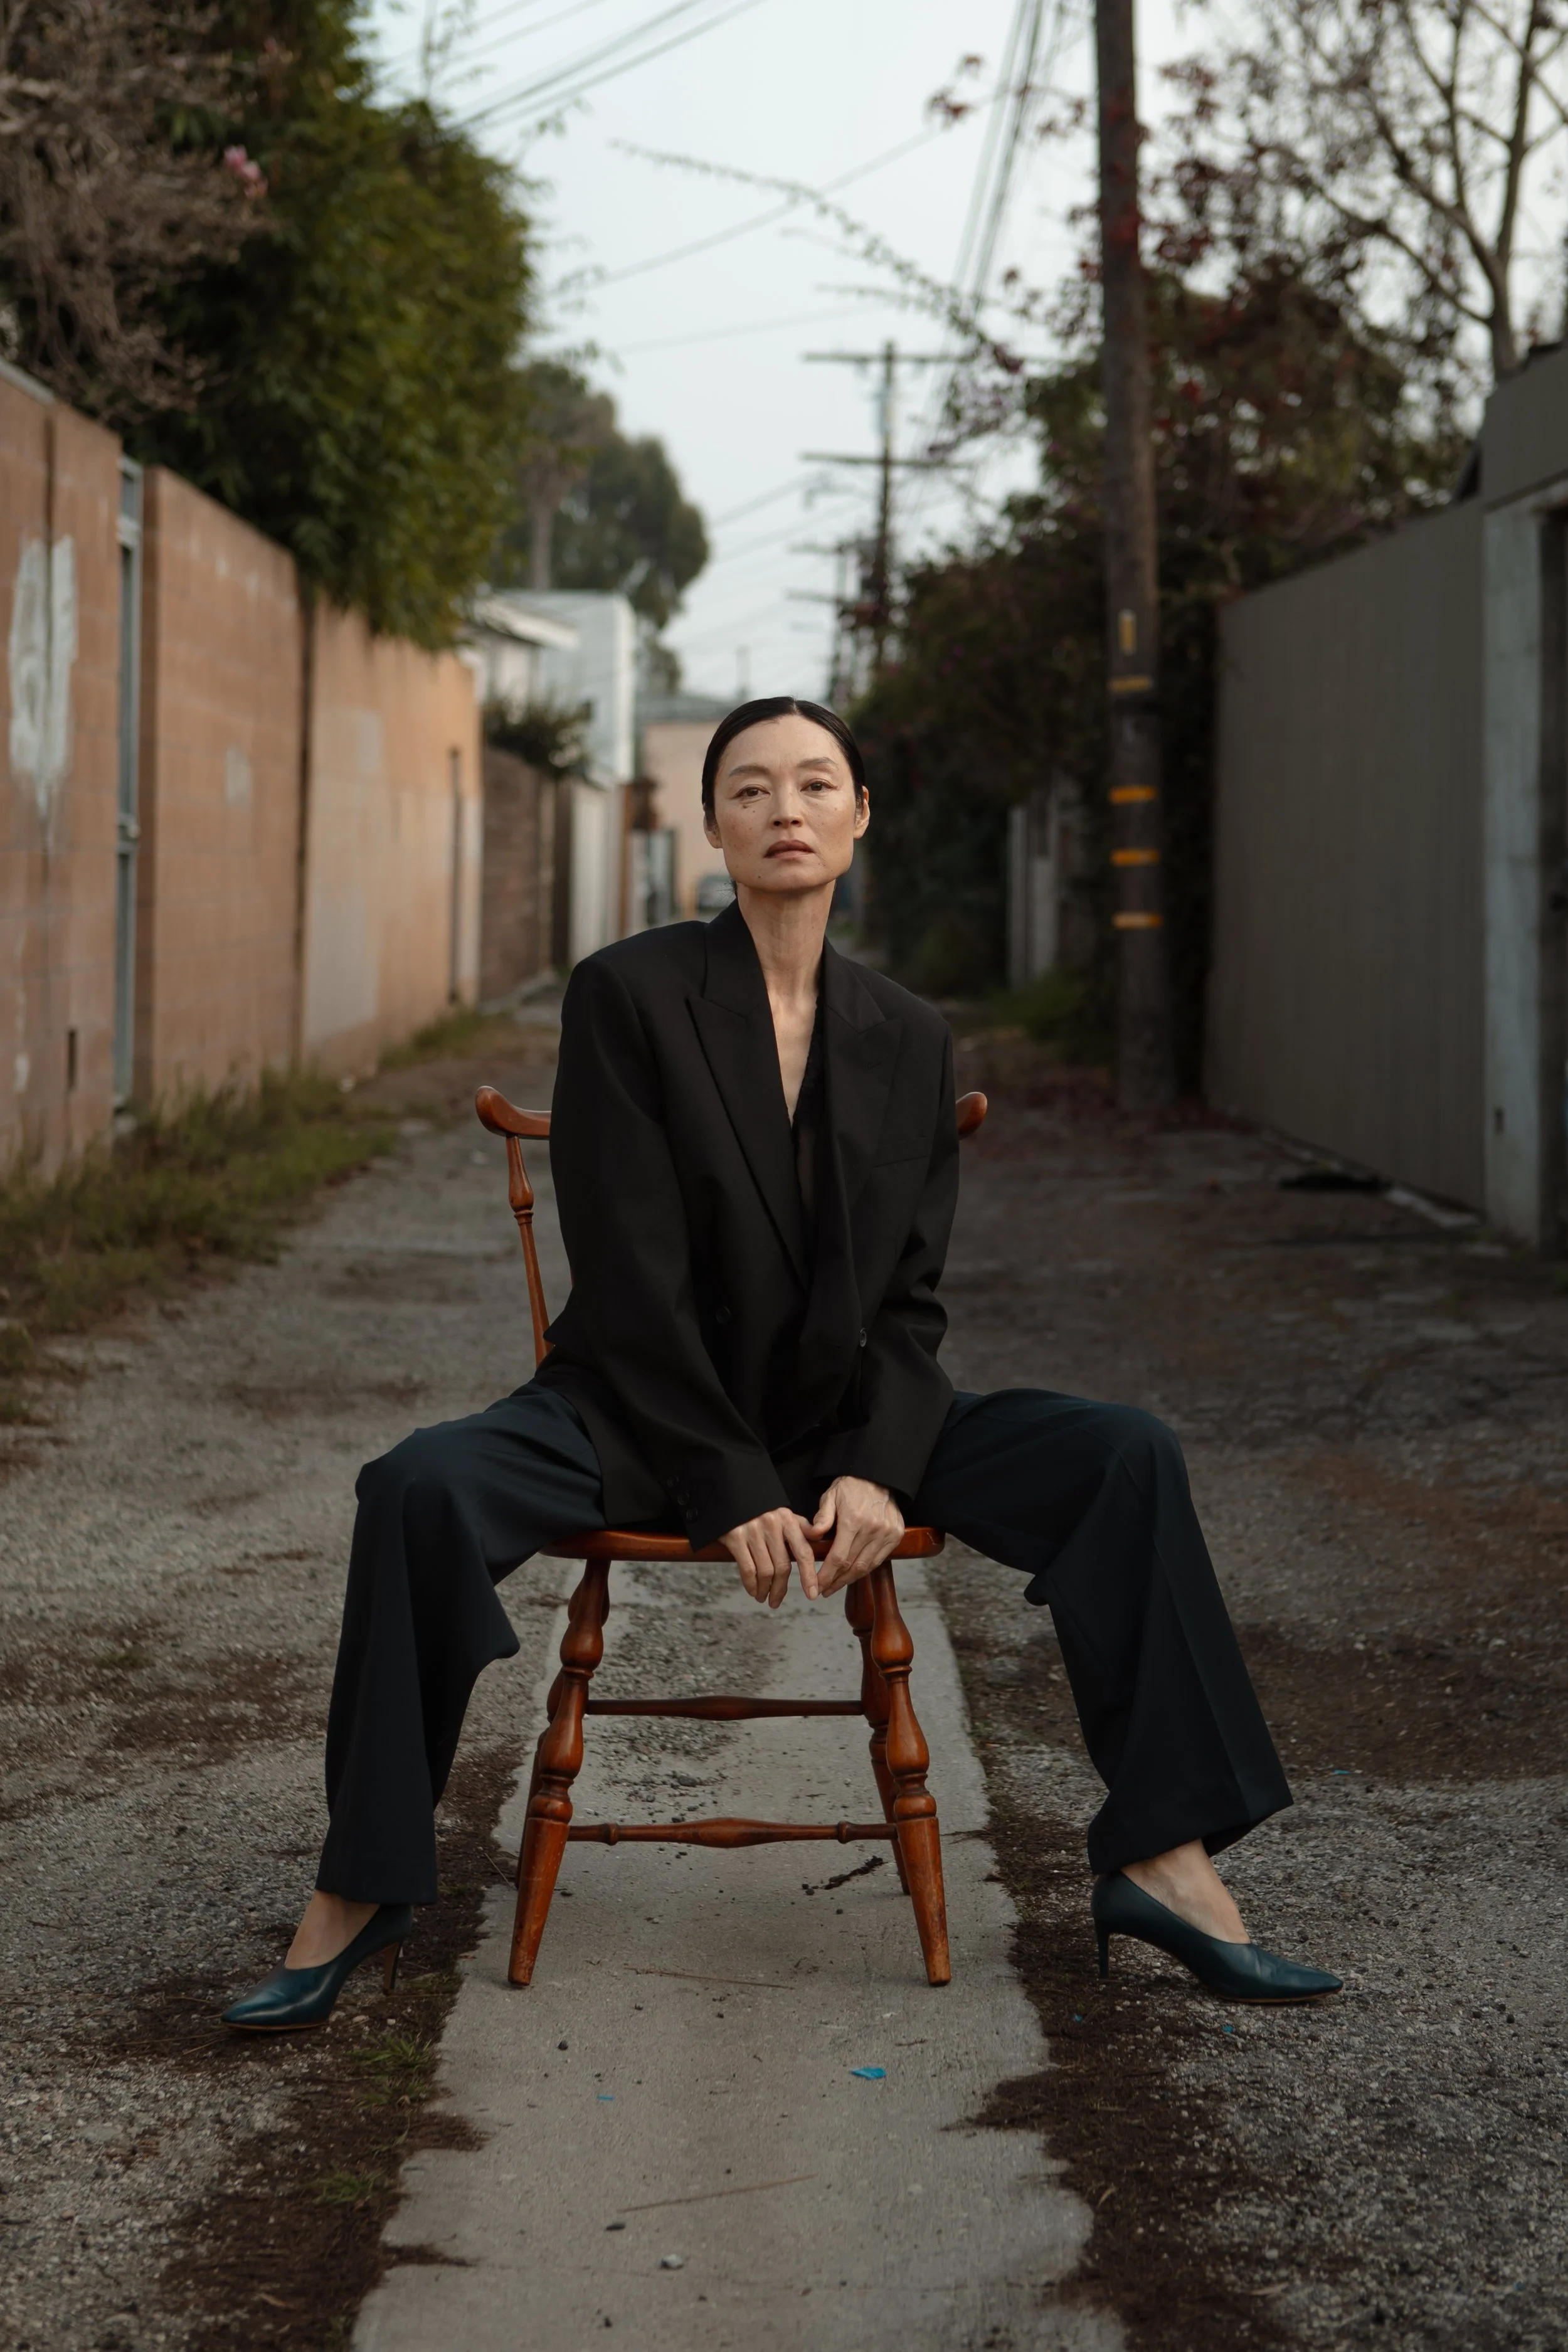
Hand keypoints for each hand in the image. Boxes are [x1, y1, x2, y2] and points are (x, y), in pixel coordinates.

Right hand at [720, 1506, 820, 1606]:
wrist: (732, 1494)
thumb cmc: (761, 1509)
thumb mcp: (783, 1513)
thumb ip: (801, 1527)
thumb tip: (819, 1539)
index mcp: (787, 1520)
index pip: (803, 1552)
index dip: (809, 1576)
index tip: (812, 1593)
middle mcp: (772, 1525)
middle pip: (782, 1567)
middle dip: (781, 1589)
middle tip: (777, 1602)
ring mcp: (753, 1531)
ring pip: (765, 1571)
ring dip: (765, 1589)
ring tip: (763, 1597)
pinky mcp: (735, 1537)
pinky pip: (747, 1568)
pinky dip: (750, 1584)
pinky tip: (753, 1590)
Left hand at [810, 1477, 903, 1596]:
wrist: (877, 1476)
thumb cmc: (850, 1487)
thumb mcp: (830, 1496)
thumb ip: (821, 1518)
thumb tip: (812, 1536)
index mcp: (853, 1520)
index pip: (838, 1557)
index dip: (827, 1574)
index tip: (817, 1584)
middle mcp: (872, 1529)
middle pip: (852, 1565)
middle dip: (836, 1581)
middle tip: (824, 1591)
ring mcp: (887, 1533)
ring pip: (866, 1566)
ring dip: (850, 1579)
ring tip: (836, 1586)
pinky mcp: (896, 1535)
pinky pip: (878, 1560)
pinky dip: (864, 1570)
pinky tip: (852, 1575)